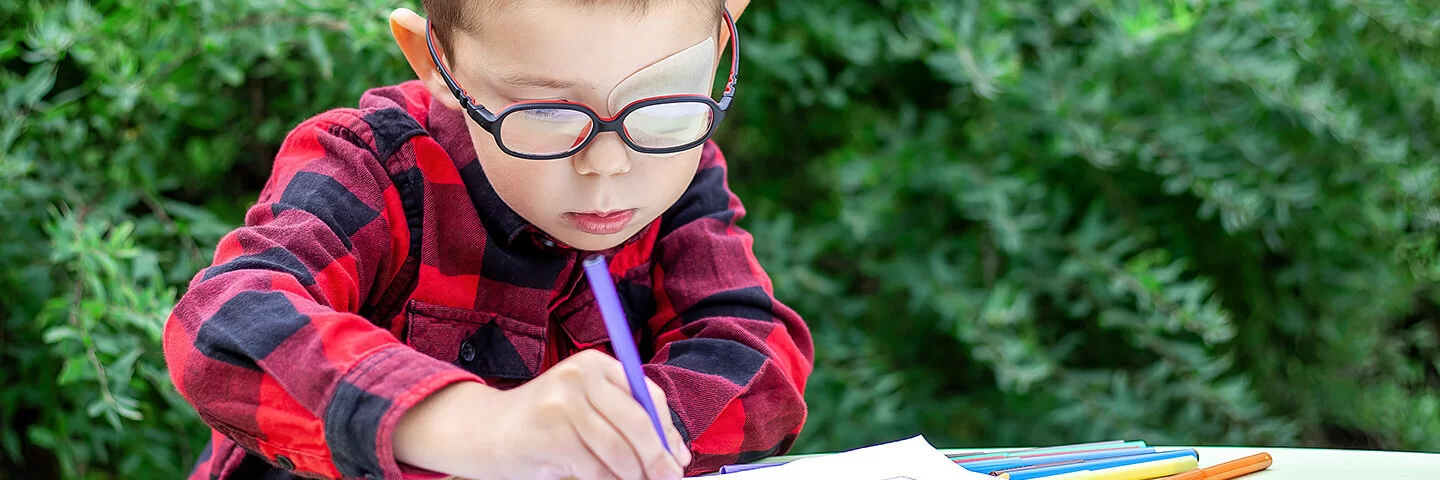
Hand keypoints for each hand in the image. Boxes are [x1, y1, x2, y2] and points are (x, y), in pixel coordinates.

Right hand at [395, 350, 690, 479]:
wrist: (481, 431)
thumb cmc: (541, 424)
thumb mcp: (583, 406)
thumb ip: (623, 419)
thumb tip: (675, 453)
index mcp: (595, 364)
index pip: (648, 397)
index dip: (668, 432)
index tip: (678, 458)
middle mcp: (580, 377)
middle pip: (639, 424)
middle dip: (658, 460)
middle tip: (668, 479)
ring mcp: (564, 405)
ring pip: (620, 453)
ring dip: (631, 476)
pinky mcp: (553, 436)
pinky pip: (596, 470)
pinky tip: (593, 478)